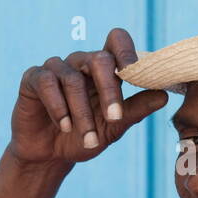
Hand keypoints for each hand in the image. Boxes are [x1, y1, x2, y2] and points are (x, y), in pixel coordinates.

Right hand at [10, 27, 168, 166]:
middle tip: (115, 118)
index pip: (116, 41)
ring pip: (72, 79)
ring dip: (82, 113)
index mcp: (103, 69)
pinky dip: (58, 107)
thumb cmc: (84, 137)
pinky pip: (47, 83)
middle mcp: (80, 63)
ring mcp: (56, 68)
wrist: (49, 156)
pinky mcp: (33, 78)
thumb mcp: (114, 128)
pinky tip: (64, 126)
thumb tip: (164, 96)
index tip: (135, 71)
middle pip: (98, 59)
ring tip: (88, 139)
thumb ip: (135, 110)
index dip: (126, 50)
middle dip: (109, 90)